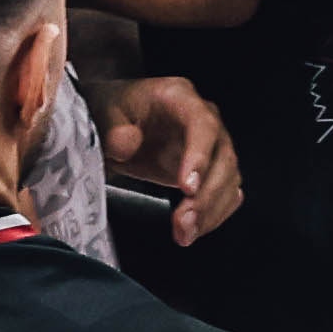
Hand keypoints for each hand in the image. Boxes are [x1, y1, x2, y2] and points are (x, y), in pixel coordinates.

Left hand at [100, 69, 245, 243]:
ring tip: (185, 233)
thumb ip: (113, 127)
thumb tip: (126, 143)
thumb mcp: (103, 111)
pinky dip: (213, 215)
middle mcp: (204, 120)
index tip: (188, 187)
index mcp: (180, 98)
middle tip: (184, 221)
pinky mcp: (211, 170)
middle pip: (223, 157)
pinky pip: (225, 193)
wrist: (118, 122)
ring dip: (211, 211)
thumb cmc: (116, 111)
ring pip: (229, 179)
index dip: (200, 157)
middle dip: (207, 195)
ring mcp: (211, 146)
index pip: (202, 125)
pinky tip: (194, 229)